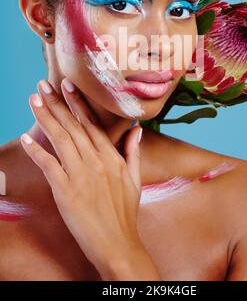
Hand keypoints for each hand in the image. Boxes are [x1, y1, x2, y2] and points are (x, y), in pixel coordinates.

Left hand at [20, 77, 155, 279]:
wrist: (118, 244)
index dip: (78, 103)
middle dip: (57, 103)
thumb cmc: (126, 213)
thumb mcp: (135, 179)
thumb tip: (136, 129)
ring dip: (46, 118)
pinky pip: (49, 165)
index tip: (67, 85)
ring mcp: (81, 175)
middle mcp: (97, 161)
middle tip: (43, 85)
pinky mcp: (66, 191)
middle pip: (73, 127)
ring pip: (61, 139)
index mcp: (112, 157)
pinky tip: (26, 138)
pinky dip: (37, 151)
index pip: (92, 123)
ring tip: (34, 100)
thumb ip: (133, 151)